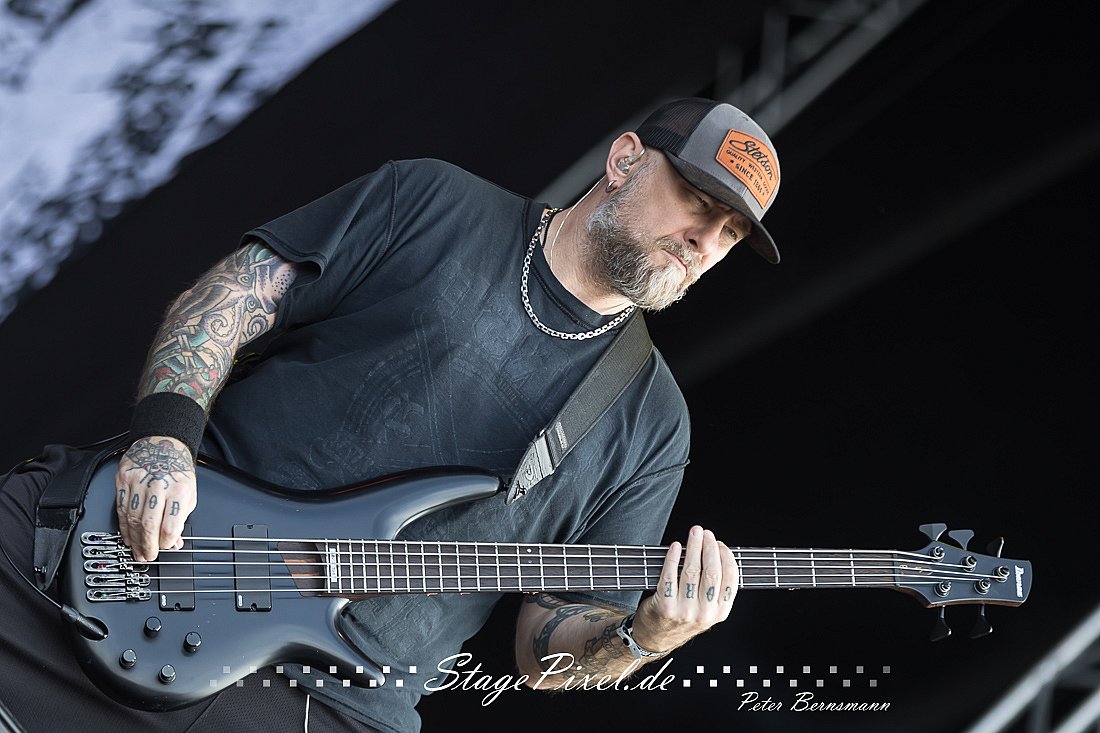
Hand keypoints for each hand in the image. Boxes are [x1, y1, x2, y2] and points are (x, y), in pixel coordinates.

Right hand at [114, 436, 196, 561]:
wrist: (163, 444)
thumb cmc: (178, 469)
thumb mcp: (189, 493)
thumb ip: (181, 518)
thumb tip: (175, 541)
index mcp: (178, 490)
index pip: (170, 525)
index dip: (167, 542)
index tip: (166, 547)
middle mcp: (158, 486)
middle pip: (149, 525)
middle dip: (147, 546)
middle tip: (148, 556)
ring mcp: (138, 483)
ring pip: (132, 519)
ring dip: (134, 539)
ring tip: (137, 550)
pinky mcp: (124, 480)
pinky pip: (121, 509)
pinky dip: (124, 526)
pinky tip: (127, 535)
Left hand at [631, 525, 738, 653]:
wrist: (656, 638)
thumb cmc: (682, 618)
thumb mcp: (706, 611)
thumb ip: (714, 589)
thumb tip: (716, 553)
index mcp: (720, 612)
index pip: (730, 579)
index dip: (726, 557)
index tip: (719, 543)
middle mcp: (705, 614)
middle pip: (711, 572)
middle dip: (709, 547)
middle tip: (704, 533)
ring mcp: (685, 611)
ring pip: (691, 571)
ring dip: (693, 547)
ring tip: (693, 534)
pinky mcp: (666, 607)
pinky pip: (670, 576)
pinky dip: (672, 558)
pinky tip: (675, 547)